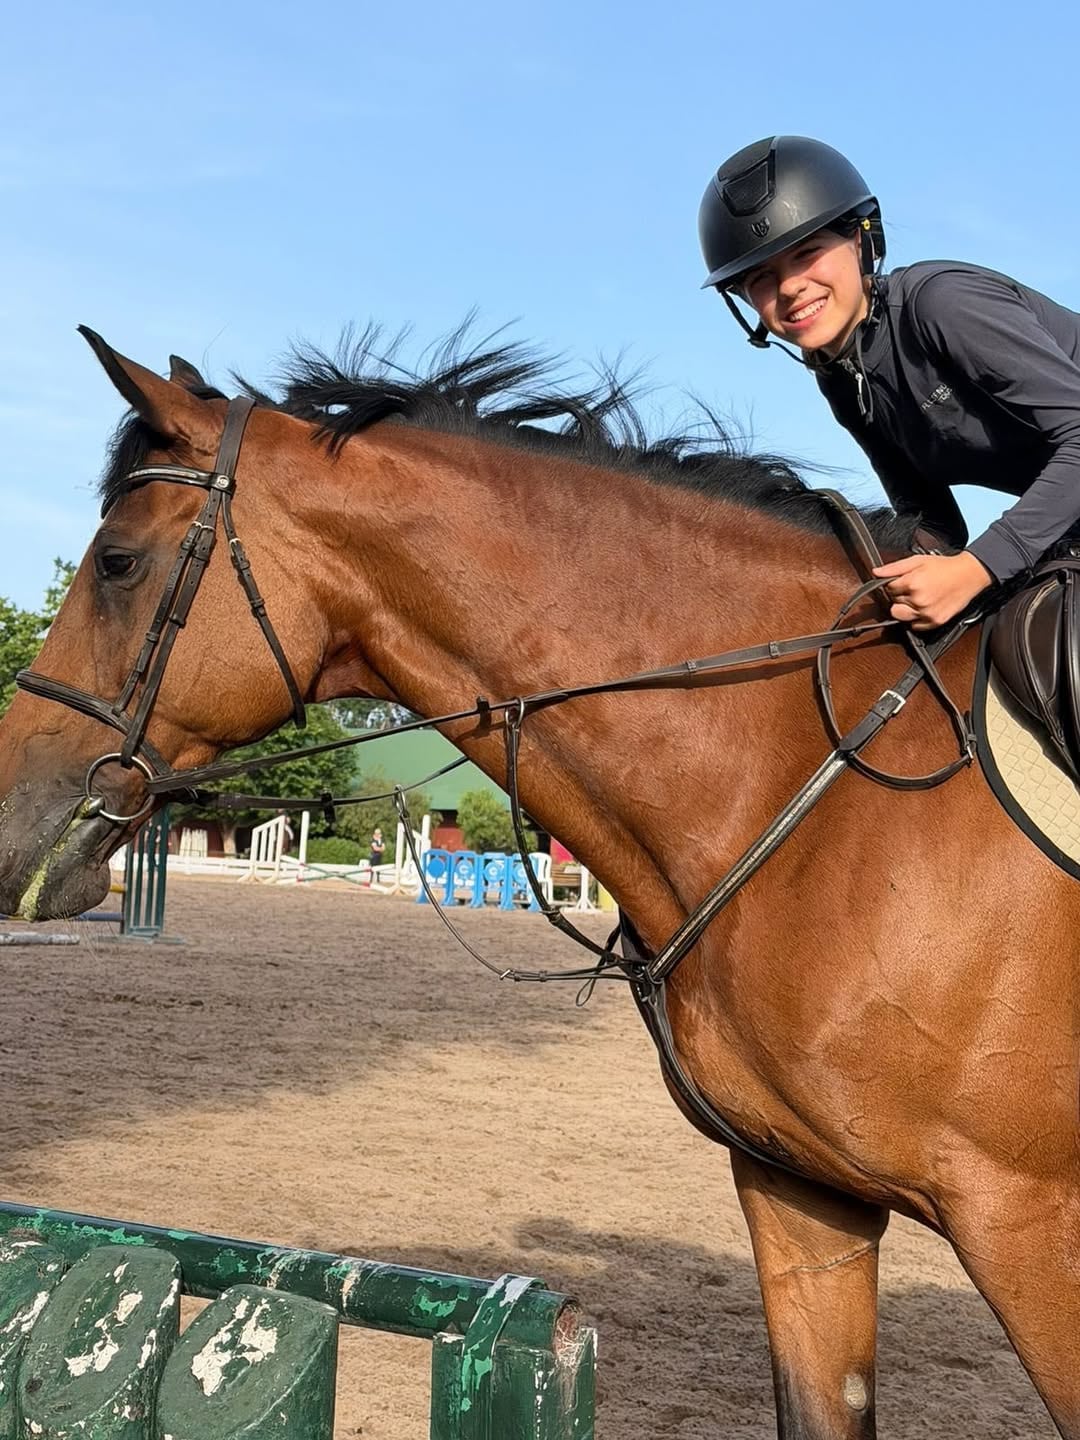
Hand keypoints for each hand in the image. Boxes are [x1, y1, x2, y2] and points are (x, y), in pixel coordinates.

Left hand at [871, 551, 992, 630]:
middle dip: (899, 597)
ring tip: (917, 599)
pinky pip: (914, 626)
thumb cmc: (945, 566)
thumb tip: (876, 572)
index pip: (888, 589)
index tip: (903, 582)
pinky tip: (925, 607)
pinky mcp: (935, 622)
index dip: (894, 585)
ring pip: (900, 617)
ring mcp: (927, 613)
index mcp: (912, 583)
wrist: (969, 575)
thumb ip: (894, 567)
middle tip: (913, 589)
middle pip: (893, 604)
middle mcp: (918, 600)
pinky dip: (916, 618)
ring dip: (905, 609)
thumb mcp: (918, 560)